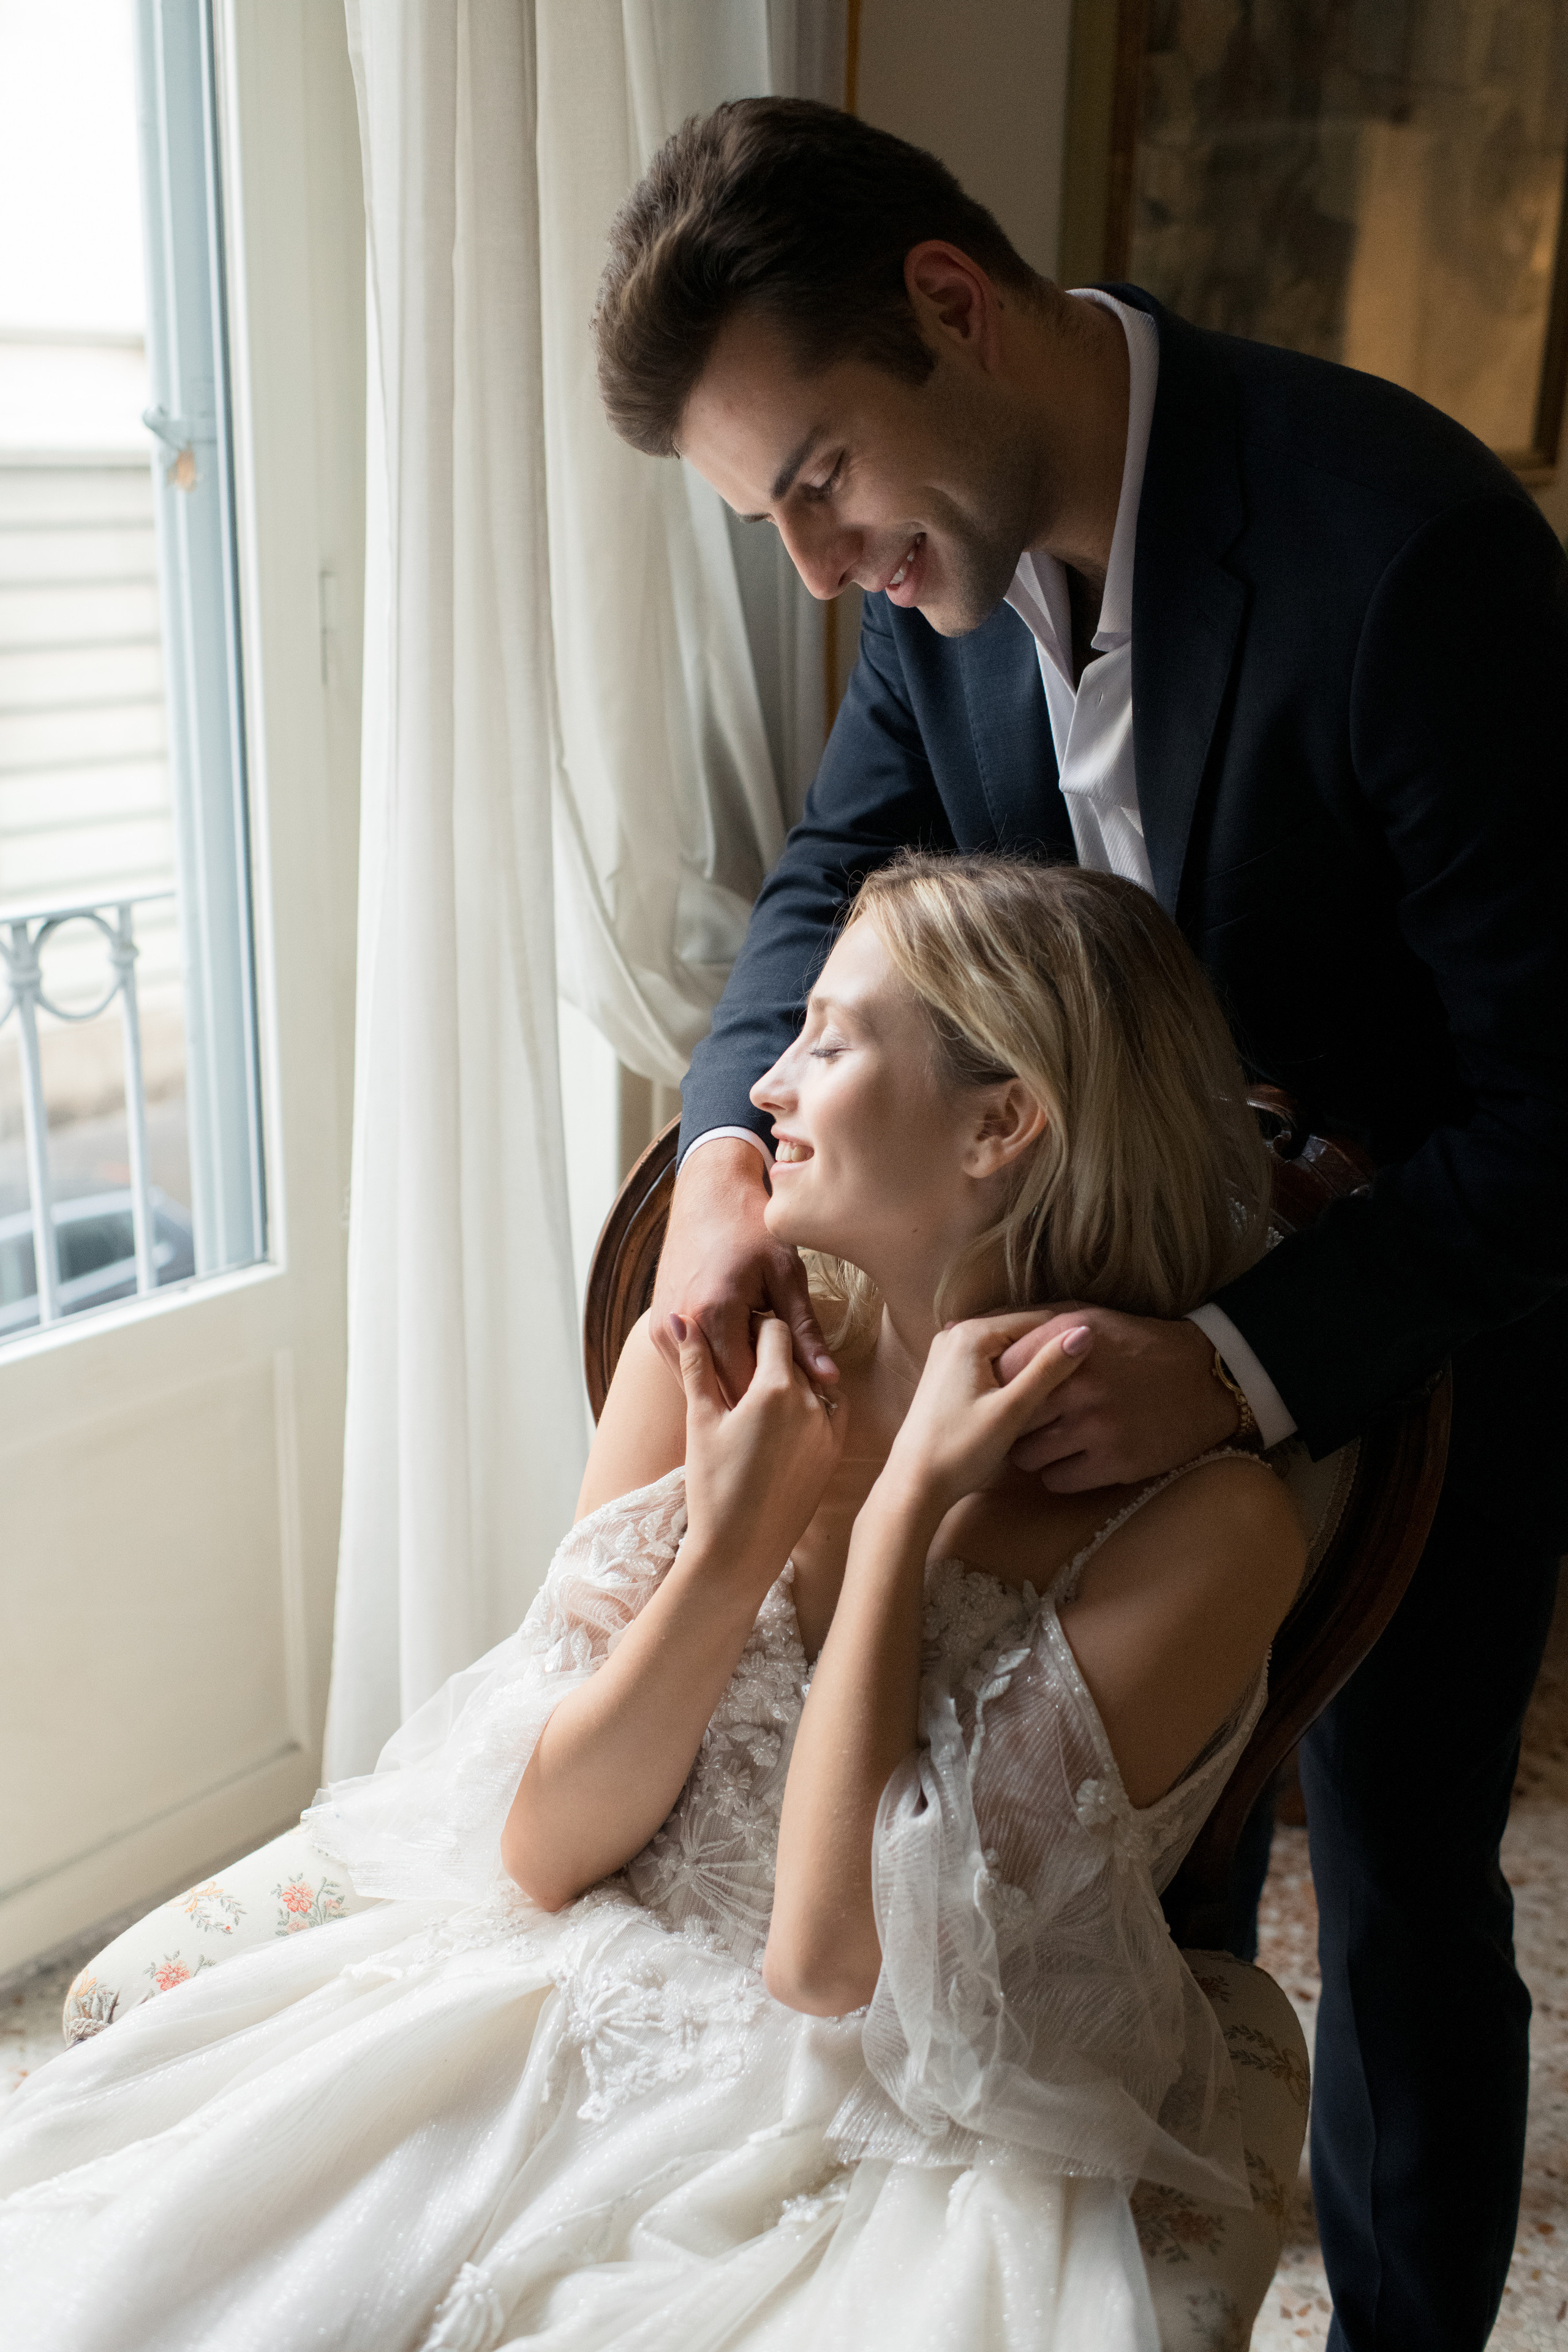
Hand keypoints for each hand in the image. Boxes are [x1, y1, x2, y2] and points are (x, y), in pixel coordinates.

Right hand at [652, 1139, 838, 1404]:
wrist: (707, 1196)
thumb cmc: (752, 1230)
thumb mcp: (787, 1276)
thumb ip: (805, 1332)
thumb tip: (830, 1379)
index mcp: (714, 1313)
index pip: (744, 1386)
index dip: (774, 1396)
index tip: (799, 1392)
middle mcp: (680, 1325)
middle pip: (720, 1390)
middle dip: (753, 1394)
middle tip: (785, 1384)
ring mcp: (662, 1328)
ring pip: (700, 1384)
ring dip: (730, 1384)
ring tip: (762, 1365)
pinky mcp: (656, 1327)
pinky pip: (687, 1368)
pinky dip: (713, 1369)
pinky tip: (739, 1352)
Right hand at [673, 1312, 847, 1572]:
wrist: (742, 1549)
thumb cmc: (713, 1485)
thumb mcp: (700, 1420)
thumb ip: (696, 1364)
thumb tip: (679, 1318)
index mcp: (775, 1387)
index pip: (774, 1328)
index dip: (752, 1326)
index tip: (735, 1334)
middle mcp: (811, 1401)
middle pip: (794, 1353)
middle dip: (770, 1351)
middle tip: (742, 1360)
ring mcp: (828, 1427)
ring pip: (813, 1379)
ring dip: (791, 1376)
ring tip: (760, 1392)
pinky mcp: (834, 1450)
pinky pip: (831, 1408)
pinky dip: (812, 1401)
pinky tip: (786, 1414)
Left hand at [879, 1312, 1092, 1518]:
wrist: (915, 1483)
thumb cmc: (960, 1450)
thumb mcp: (1011, 1410)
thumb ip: (1047, 1369)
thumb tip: (1085, 1332)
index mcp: (970, 1334)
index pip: (1035, 1320)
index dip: (1068, 1337)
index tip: (1099, 1356)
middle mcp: (955, 1334)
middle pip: (1019, 1332)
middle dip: (1048, 1350)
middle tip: (1085, 1372)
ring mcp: (948, 1353)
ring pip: (1005, 1348)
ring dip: (1031, 1363)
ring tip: (1063, 1384)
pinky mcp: (948, 1373)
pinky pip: (990, 1362)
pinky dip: (1011, 1373)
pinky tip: (1030, 1394)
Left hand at [999, 1307, 1236, 1489]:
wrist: (1203, 1377)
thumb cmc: (1137, 1345)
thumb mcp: (1088, 1317)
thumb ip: (1036, 1326)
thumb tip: (971, 1331)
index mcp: (1066, 1340)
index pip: (1002, 1370)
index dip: (996, 1385)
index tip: (1001, 1393)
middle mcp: (1078, 1382)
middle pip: (1011, 1417)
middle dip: (1012, 1422)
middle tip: (1025, 1423)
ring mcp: (1097, 1425)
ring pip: (1028, 1456)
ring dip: (1035, 1452)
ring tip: (1053, 1441)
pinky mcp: (1115, 1461)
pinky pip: (1057, 1480)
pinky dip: (1060, 1473)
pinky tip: (1075, 1458)